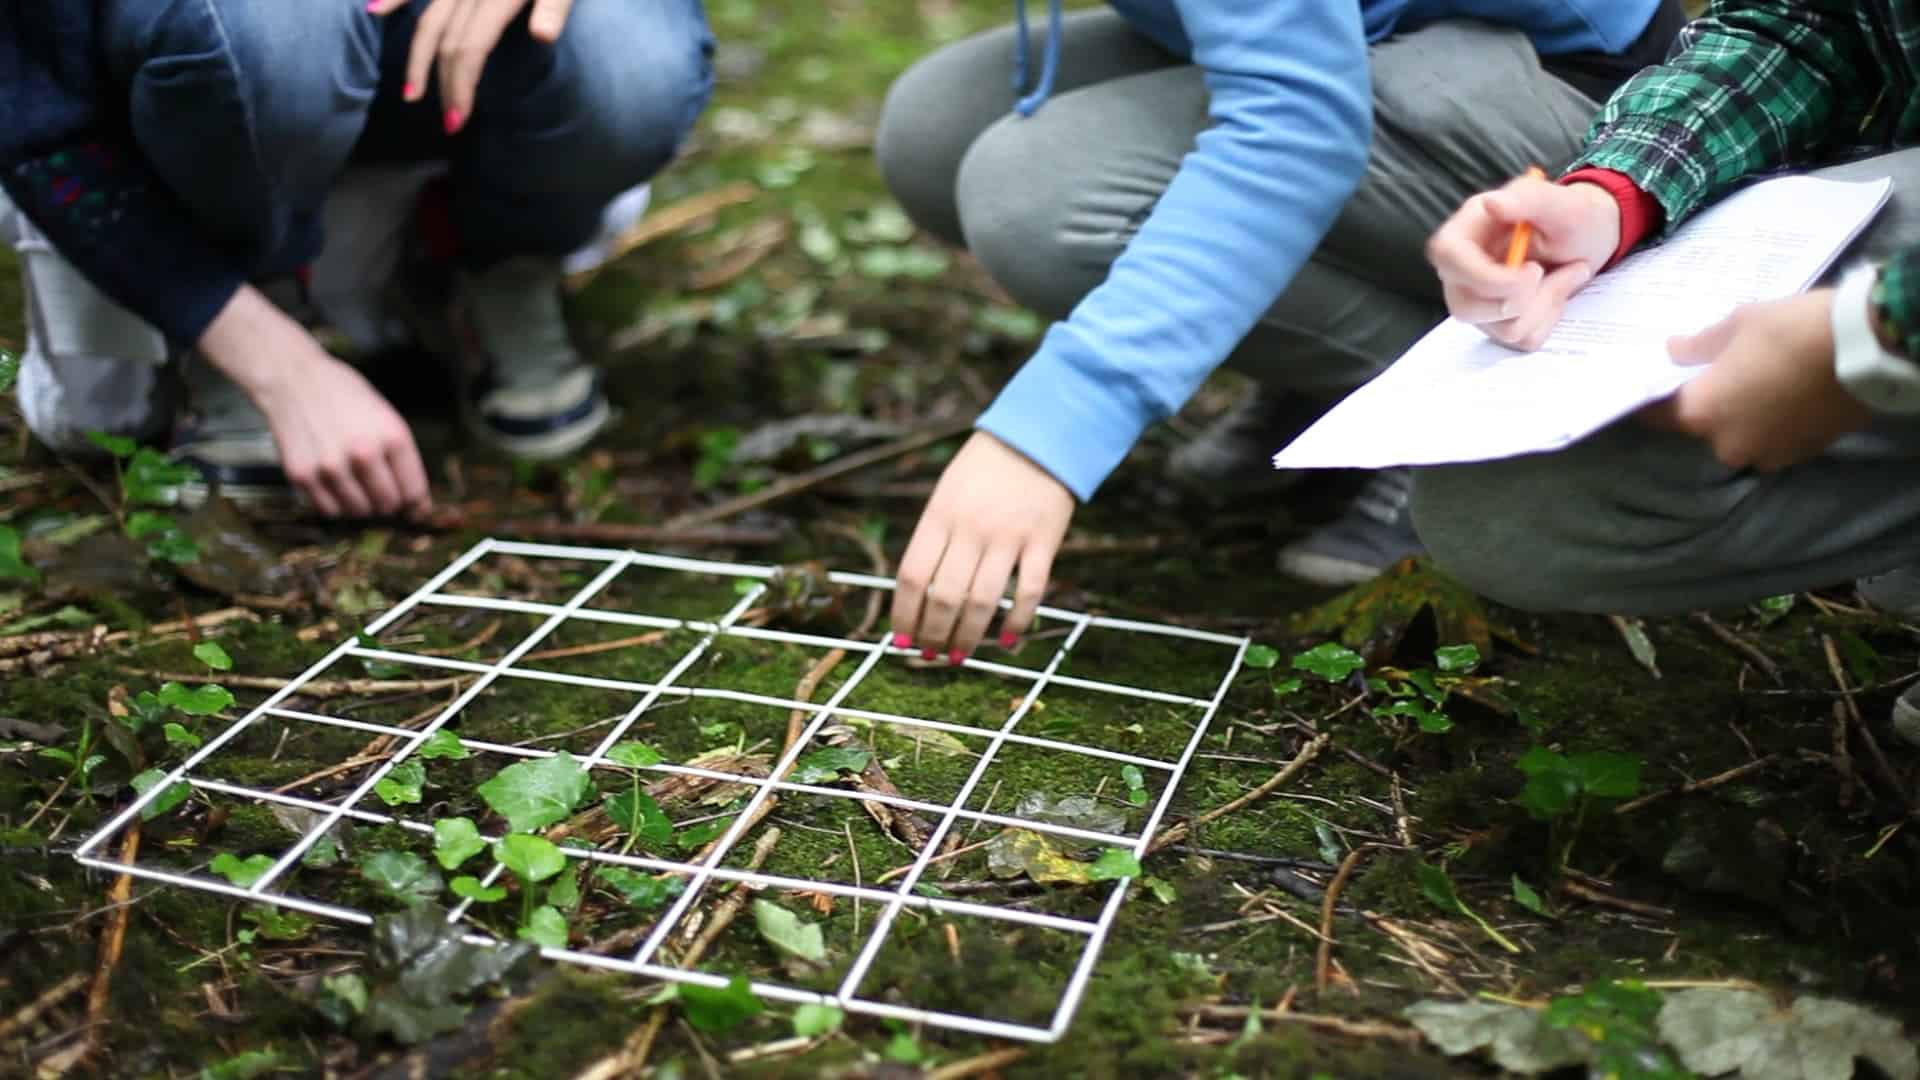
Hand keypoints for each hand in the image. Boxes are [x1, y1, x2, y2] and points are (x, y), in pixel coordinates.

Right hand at [199, 286, 431, 517]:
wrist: (294, 380)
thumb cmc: (346, 397)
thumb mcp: (387, 417)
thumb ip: (403, 460)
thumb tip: (417, 506)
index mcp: (392, 437)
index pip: (413, 492)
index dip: (415, 504)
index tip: (413, 508)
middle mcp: (363, 454)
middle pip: (388, 505)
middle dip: (389, 503)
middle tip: (380, 489)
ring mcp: (330, 467)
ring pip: (359, 512)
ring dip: (362, 504)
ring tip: (356, 482)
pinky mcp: (302, 475)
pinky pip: (329, 510)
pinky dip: (336, 504)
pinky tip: (336, 484)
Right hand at [368, 0, 575, 131]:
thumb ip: (554, 6)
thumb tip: (543, 36)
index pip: (470, 50)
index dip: (461, 86)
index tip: (459, 121)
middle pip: (446, 43)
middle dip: (444, 84)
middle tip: (449, 124)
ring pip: (428, 19)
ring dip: (417, 57)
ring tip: (411, 91)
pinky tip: (376, 9)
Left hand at [891, 431, 1074, 660]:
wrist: (1038, 437)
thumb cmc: (984, 470)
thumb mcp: (947, 493)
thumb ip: (934, 537)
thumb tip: (918, 593)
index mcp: (940, 515)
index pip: (913, 577)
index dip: (904, 615)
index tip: (901, 640)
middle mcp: (971, 529)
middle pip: (945, 597)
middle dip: (933, 634)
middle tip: (930, 655)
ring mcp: (1008, 536)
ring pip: (983, 601)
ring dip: (968, 636)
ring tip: (959, 656)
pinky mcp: (1043, 542)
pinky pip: (1030, 592)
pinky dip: (1017, 621)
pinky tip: (1006, 640)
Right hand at [1426, 172, 1621, 348]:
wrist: (1590, 238)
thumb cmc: (1572, 216)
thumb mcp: (1560, 202)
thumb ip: (1528, 199)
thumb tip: (1492, 202)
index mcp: (1468, 231)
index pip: (1448, 258)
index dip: (1484, 276)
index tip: (1532, 272)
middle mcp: (1464, 269)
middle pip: (1465, 306)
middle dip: (1519, 300)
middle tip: (1546, 271)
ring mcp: (1478, 300)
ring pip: (1498, 328)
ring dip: (1543, 304)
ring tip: (1563, 274)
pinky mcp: (1498, 322)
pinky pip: (1520, 338)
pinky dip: (1548, 317)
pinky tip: (1555, 291)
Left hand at [1640, 290, 1869, 470]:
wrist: (1868, 349)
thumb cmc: (1792, 331)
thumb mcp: (1738, 324)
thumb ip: (1698, 345)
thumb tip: (1673, 351)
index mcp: (1703, 414)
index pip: (1658, 415)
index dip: (1654, 398)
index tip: (1654, 385)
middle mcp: (1728, 445)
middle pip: (1703, 425)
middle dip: (1709, 402)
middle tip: (1722, 372)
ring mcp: (1767, 454)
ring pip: (1739, 433)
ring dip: (1743, 413)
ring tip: (1760, 380)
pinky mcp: (1802, 454)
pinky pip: (1772, 438)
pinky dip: (1772, 420)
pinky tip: (1785, 393)